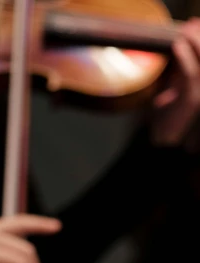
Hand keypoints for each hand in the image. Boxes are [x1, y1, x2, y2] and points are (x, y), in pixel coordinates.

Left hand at [151, 18, 199, 148]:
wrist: (162, 142)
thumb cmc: (164, 117)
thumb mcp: (171, 87)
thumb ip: (176, 70)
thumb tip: (177, 45)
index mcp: (199, 83)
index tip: (192, 24)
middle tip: (189, 25)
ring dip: (194, 41)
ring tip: (183, 31)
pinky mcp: (193, 99)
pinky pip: (191, 73)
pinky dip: (185, 57)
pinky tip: (177, 44)